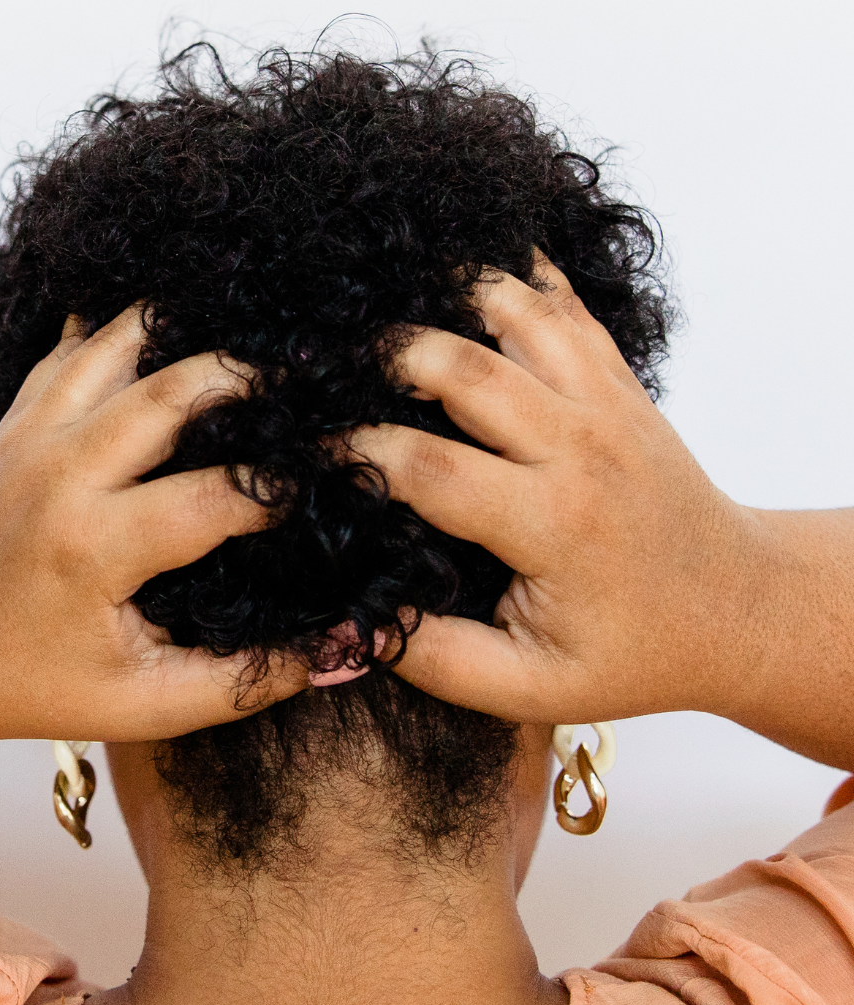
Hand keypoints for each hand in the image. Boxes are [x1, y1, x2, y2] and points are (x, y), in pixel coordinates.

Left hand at [0, 307, 303, 776]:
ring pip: (123, 342)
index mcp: (95, 548)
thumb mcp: (141, 705)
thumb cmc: (30, 681)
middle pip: (174, 390)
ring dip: (194, 334)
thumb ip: (240, 682)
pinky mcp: (20, 420)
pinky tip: (179, 327)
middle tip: (310, 379)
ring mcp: (33, 436)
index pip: (217, 496)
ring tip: (255, 337)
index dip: (282, 489)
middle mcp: (61, 475)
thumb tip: (336, 651)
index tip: (329, 483)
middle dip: (251, 377)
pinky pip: (79, 345)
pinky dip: (133, 327)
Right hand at [350, 254, 775, 726]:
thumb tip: (350, 628)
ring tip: (386, 309)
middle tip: (333, 368)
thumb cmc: (635, 652)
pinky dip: (514, 276)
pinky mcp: (621, 385)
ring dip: (445, 298)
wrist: (738, 608)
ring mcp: (608, 405)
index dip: (354, 451)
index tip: (311, 450)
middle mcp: (581, 448)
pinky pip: (565, 305)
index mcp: (552, 524)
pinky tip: (466, 270)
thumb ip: (438, 659)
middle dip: (384, 355)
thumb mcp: (534, 689)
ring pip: (516, 310)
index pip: (428, 466)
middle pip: (462, 366)